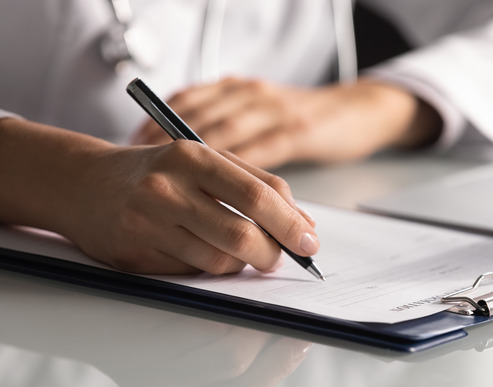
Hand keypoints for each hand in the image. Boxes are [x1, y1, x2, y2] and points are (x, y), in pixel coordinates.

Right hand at [0, 119, 317, 274]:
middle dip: (273, 254)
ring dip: (240, 264)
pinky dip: (207, 269)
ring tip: (236, 251)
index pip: (257, 195)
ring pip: (219, 261)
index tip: (310, 241)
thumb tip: (303, 223)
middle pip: (243, 234)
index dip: (291, 223)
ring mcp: (148, 223)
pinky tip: (199, 251)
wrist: (83, 184)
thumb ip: (253, 183)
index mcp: (191, 156)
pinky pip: (190, 273)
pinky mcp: (134, 254)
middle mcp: (168, 188)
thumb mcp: (202, 161)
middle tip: (281, 258)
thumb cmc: (154, 171)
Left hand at [131, 77, 441, 168]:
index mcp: (237, 88)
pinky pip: (261, 151)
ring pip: (228, 135)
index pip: (187, 100)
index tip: (135, 146)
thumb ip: (228, 127)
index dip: (157, 122)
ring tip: (174, 186)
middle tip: (146, 171)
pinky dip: (240, 172)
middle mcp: (250, 94)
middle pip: (200, 117)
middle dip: (169, 145)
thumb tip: (186, 154)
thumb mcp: (259, 114)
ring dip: (198, 163)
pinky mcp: (298, 130)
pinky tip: (223, 191)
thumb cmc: (303, 118)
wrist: (357, 108)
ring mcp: (274, 110)